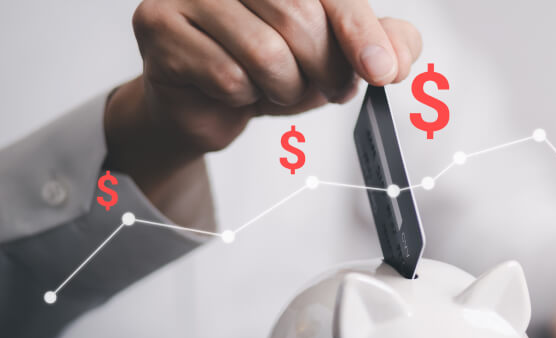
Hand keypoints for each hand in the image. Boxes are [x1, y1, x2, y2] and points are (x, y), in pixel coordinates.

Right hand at [104, 0, 421, 222]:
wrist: (206, 101)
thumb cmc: (272, 67)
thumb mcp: (338, 55)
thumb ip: (382, 45)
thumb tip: (397, 58)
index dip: (359, 30)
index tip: (381, 71)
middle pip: (298, 17)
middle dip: (324, 68)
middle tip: (329, 88)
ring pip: (263, 52)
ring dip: (285, 88)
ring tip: (278, 88)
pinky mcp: (158, 24)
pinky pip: (227, 76)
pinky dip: (244, 97)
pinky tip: (235, 89)